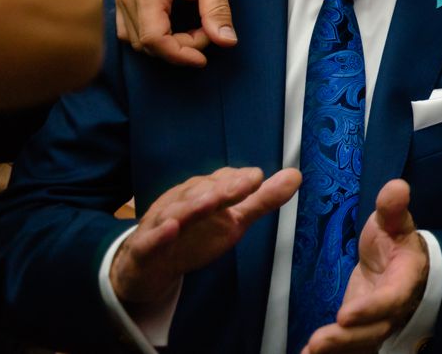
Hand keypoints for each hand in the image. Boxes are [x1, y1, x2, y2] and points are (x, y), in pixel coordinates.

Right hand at [111, 172, 301, 321]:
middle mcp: (182, 202)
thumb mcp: (231, 220)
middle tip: (246, 183)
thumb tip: (296, 175)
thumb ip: (261, 200)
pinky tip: (171, 228)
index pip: (222, 183)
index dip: (238, 181)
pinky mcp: (144, 248)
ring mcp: (161, 223)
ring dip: (192, 205)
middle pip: (201, 193)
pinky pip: (150, 240)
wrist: (148, 266)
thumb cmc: (194, 236)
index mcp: (203, 193)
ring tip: (211, 201)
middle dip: (221, 188)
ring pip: (176, 211)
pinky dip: (160, 234)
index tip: (258, 179)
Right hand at [113, 0, 238, 63]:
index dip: (180, 54)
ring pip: (136, 41)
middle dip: (179, 48)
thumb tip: (227, 42)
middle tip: (205, 31)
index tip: (204, 56)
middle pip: (147, 44)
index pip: (155, 39)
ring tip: (192, 28)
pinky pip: (128, 31)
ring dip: (165, 44)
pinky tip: (172, 27)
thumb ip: (217, 9)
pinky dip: (150, 37)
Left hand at [299, 175, 430, 353]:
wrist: (399, 264)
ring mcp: (374, 326)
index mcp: (402, 283)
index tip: (345, 314)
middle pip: (371, 332)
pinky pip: (346, 348)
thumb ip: (393, 207)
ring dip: (334, 351)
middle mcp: (390, 312)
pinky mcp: (359, 332)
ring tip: (307, 353)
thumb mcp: (394, 220)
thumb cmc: (395, 240)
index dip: (369, 309)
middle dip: (344, 339)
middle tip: (316, 341)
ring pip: (358, 345)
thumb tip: (396, 187)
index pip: (388, 301)